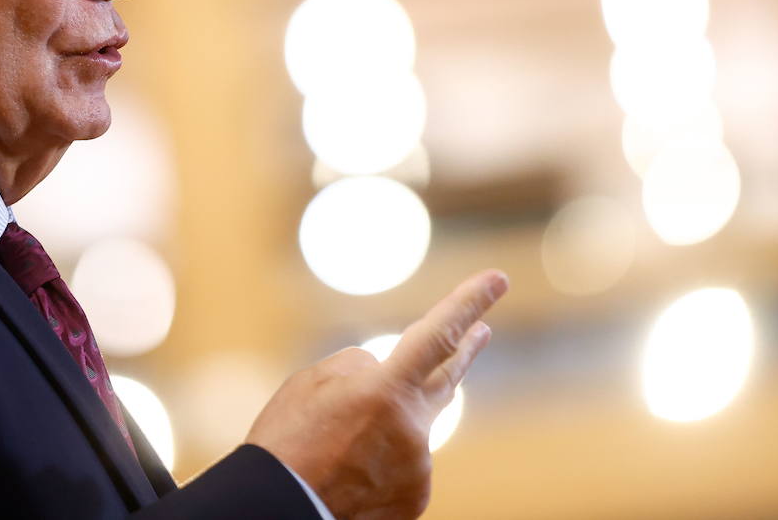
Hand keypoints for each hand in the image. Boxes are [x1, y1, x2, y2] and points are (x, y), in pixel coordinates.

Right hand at [245, 270, 508, 519]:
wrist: (279, 511)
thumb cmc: (287, 444)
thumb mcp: (312, 384)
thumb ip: (360, 367)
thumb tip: (385, 372)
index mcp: (387, 389)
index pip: (440, 334)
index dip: (470, 303)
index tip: (497, 280)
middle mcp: (413, 428)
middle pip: (449, 379)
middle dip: (465, 352)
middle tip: (483, 332)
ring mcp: (418, 467)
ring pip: (411, 427)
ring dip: (388, 425)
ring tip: (342, 440)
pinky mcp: (415, 497)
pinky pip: (405, 464)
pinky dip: (384, 460)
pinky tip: (352, 468)